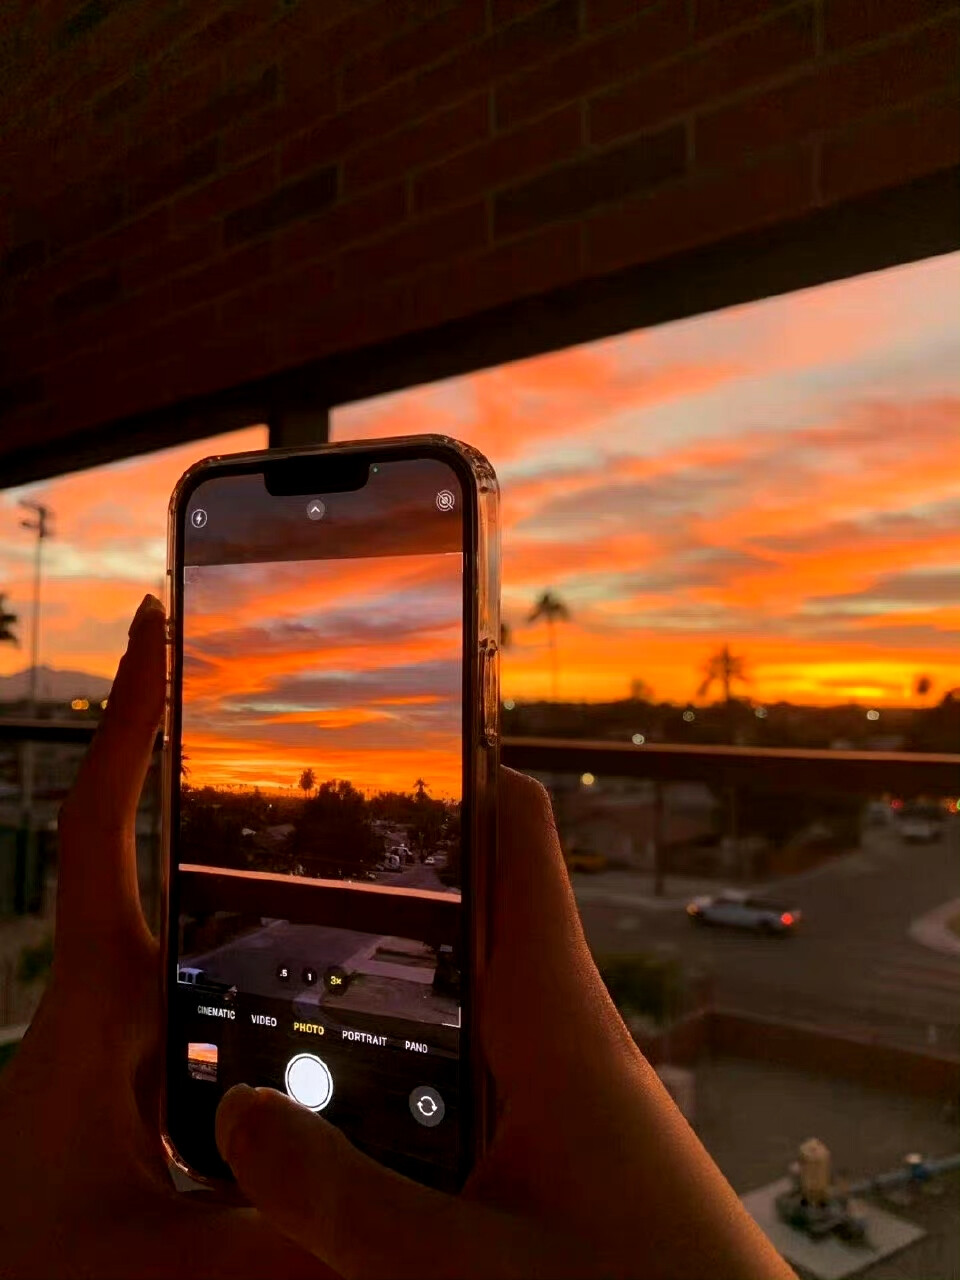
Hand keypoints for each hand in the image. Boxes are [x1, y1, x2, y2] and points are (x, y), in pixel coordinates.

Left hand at [0, 596, 333, 1279]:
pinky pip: (227, 999)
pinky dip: (282, 972)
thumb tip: (396, 1208)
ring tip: (380, 856)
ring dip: (273, 890)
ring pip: (213, 936)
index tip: (154, 629)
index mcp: (95, 1010)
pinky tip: (358, 991)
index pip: (101, 834)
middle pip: (171, 858)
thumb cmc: (32, 1274)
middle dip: (221, 778)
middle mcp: (118, 1000)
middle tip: (315, 715)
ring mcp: (140, 1034)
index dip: (125, 723)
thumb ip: (276, 1238)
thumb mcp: (155, 1269)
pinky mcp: (163, 1076)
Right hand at [215, 770, 795, 1278]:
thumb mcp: (467, 1271)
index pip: (515, 833)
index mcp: (554, 1008)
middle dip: (387, 865)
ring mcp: (557, 1070)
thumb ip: (344, 1205)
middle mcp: (557, 1018)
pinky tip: (337, 1084)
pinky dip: (404, 1039)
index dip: (458, 763)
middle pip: (471, 896)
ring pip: (465, 975)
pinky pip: (468, 1050)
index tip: (380, 723)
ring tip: (277, 952)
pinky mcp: (554, 1123)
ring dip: (388, 957)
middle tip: (275, 848)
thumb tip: (233, 1122)